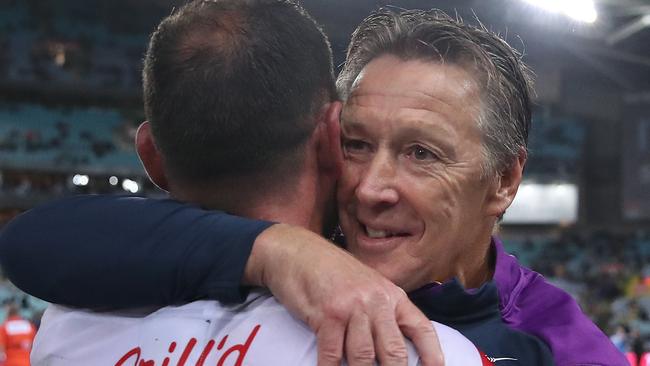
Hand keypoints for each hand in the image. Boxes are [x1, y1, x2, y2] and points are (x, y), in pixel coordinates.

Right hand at [244, 224, 443, 365]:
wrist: (297, 251)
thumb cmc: (331, 272)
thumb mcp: (366, 286)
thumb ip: (382, 312)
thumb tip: (392, 347)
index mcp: (391, 295)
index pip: (421, 328)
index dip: (432, 354)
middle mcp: (376, 301)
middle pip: (394, 351)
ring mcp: (352, 307)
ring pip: (364, 357)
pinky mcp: (327, 314)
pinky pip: (332, 354)